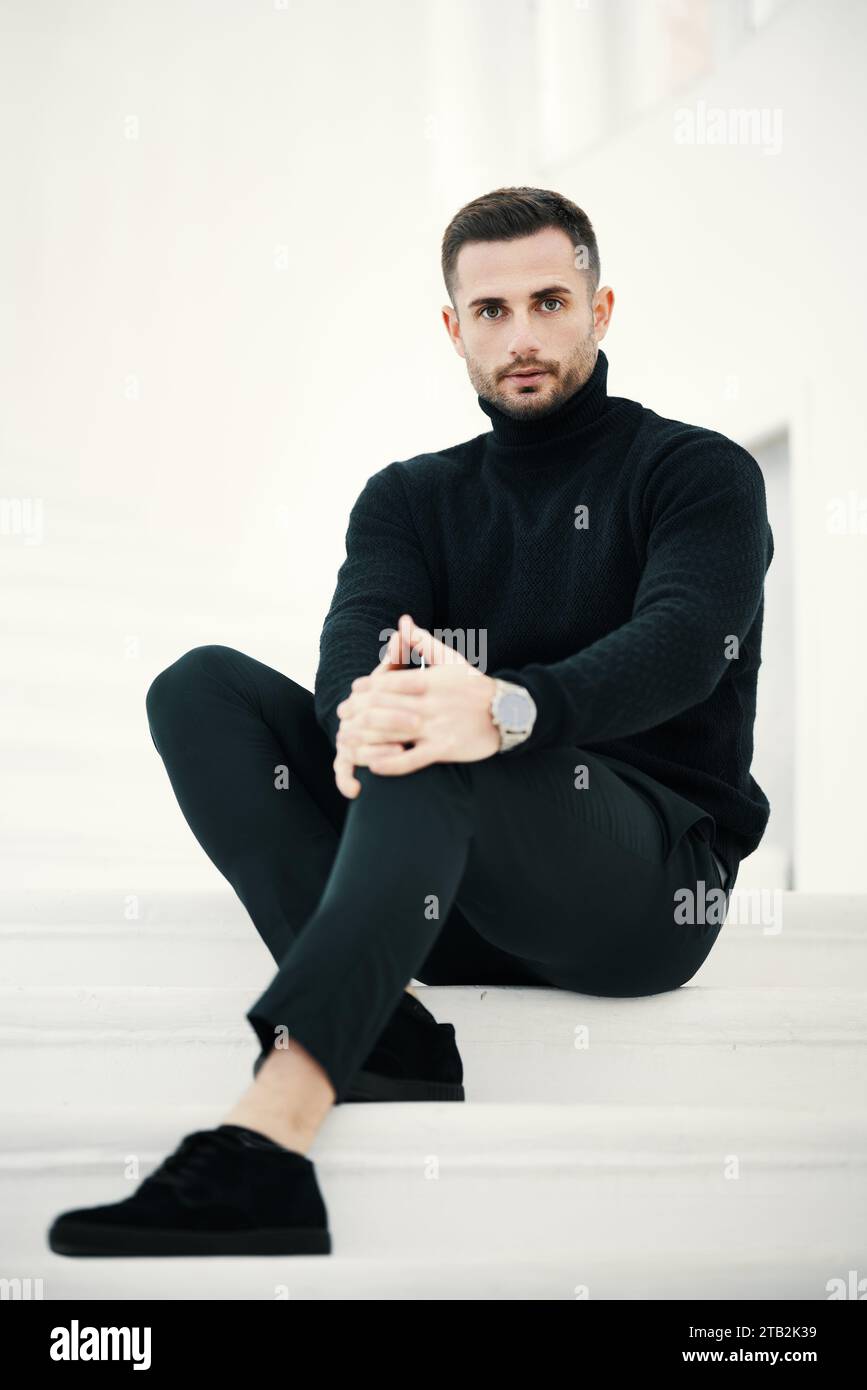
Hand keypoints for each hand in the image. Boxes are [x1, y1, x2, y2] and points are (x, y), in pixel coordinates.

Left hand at [335, 614, 498, 781]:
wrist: (508, 712)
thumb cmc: (474, 685)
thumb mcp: (451, 660)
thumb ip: (423, 642)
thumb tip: (403, 620)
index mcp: (431, 681)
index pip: (389, 682)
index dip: (366, 687)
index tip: (353, 691)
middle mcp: (431, 704)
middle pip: (384, 707)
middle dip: (358, 712)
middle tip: (342, 717)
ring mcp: (438, 727)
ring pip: (393, 732)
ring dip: (366, 737)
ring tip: (348, 741)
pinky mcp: (445, 749)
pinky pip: (412, 759)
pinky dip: (390, 762)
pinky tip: (373, 765)